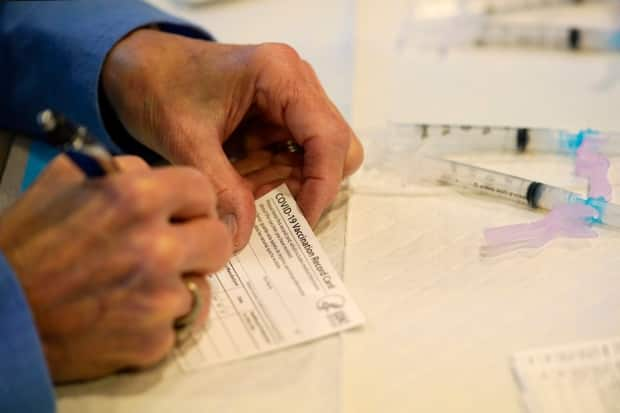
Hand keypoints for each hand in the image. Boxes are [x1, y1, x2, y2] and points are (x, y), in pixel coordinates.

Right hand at [0, 156, 232, 381]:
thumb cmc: (24, 245)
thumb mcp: (64, 182)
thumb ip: (121, 170)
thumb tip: (155, 173)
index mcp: (135, 198)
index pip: (203, 190)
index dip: (194, 202)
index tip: (186, 213)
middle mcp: (156, 247)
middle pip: (219, 240)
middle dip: (199, 243)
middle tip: (174, 250)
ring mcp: (159, 298)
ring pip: (199, 285)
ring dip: (173, 285)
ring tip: (131, 287)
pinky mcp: (155, 341)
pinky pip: (177, 323)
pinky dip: (156, 321)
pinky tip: (123, 315)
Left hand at [102, 29, 363, 248]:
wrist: (136, 67)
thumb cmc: (156, 84)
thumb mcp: (184, 138)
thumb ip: (219, 187)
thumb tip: (243, 238)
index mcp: (280, 75)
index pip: (327, 137)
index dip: (322, 186)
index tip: (302, 223)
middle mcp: (296, 85)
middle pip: (336, 148)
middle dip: (311, 187)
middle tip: (279, 215)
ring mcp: (290, 102)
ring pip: (318, 158)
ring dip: (289, 186)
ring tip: (247, 197)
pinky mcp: (278, 119)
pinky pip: (293, 159)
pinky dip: (275, 181)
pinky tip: (242, 187)